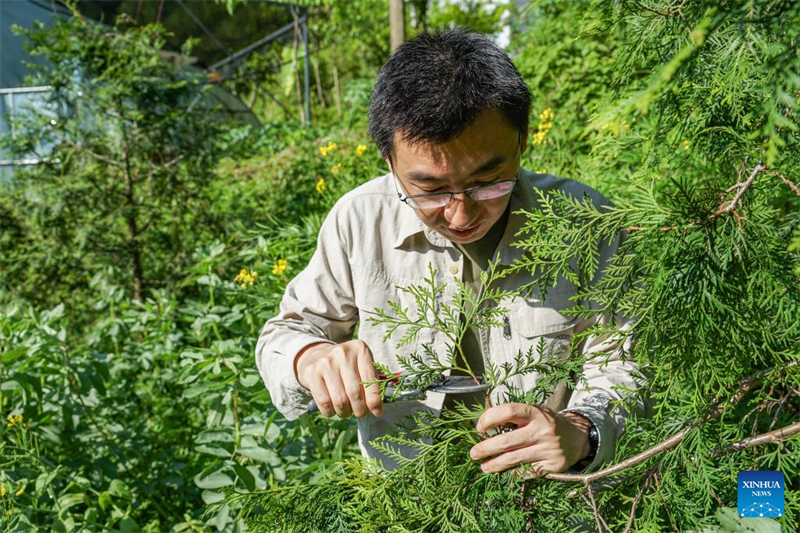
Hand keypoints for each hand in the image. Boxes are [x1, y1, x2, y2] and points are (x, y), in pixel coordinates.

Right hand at [295, 340, 383, 418]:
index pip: (371, 379)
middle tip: (360, 412)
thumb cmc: (346, 367)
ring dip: (345, 412)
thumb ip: (372, 384)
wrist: (317, 357)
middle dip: (360, 409)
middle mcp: (342, 353)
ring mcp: (325, 362)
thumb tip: (377, 409)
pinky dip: (330, 412)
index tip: (377, 411)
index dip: (374, 399)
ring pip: (340, 400)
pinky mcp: (312, 373)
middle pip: (355, 392)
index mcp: (360, 349)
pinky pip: (324, 402)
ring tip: (347, 411)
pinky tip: (333, 409)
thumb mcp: (361, 367)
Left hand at [468, 403, 591, 477]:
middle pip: (507, 440)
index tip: (479, 428)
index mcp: (536, 412)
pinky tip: (503, 472)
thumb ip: (513, 416)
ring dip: (495, 464)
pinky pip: (527, 472)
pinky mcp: (553, 465)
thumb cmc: (546, 423)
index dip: (490, 418)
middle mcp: (543, 430)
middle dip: (486, 448)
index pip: (509, 411)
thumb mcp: (534, 412)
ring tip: (483, 466)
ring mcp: (548, 448)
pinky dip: (513, 473)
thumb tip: (483, 425)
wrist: (577, 437)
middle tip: (473, 453)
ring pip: (514, 459)